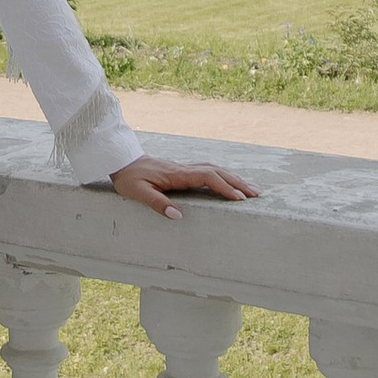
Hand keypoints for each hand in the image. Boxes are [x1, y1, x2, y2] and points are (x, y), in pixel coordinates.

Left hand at [109, 155, 258, 219]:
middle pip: (216, 171)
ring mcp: (183, 168)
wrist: (121, 161)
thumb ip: (157, 204)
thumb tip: (178, 216)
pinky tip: (229, 182)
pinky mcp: (181, 171)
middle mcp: (183, 169)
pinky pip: (207, 171)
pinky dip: (222, 176)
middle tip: (256, 194)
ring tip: (249, 189)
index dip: (224, 187)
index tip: (240, 198)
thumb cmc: (129, 179)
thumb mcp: (138, 193)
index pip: (207, 177)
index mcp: (176, 175)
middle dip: (237, 182)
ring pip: (214, 169)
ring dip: (232, 178)